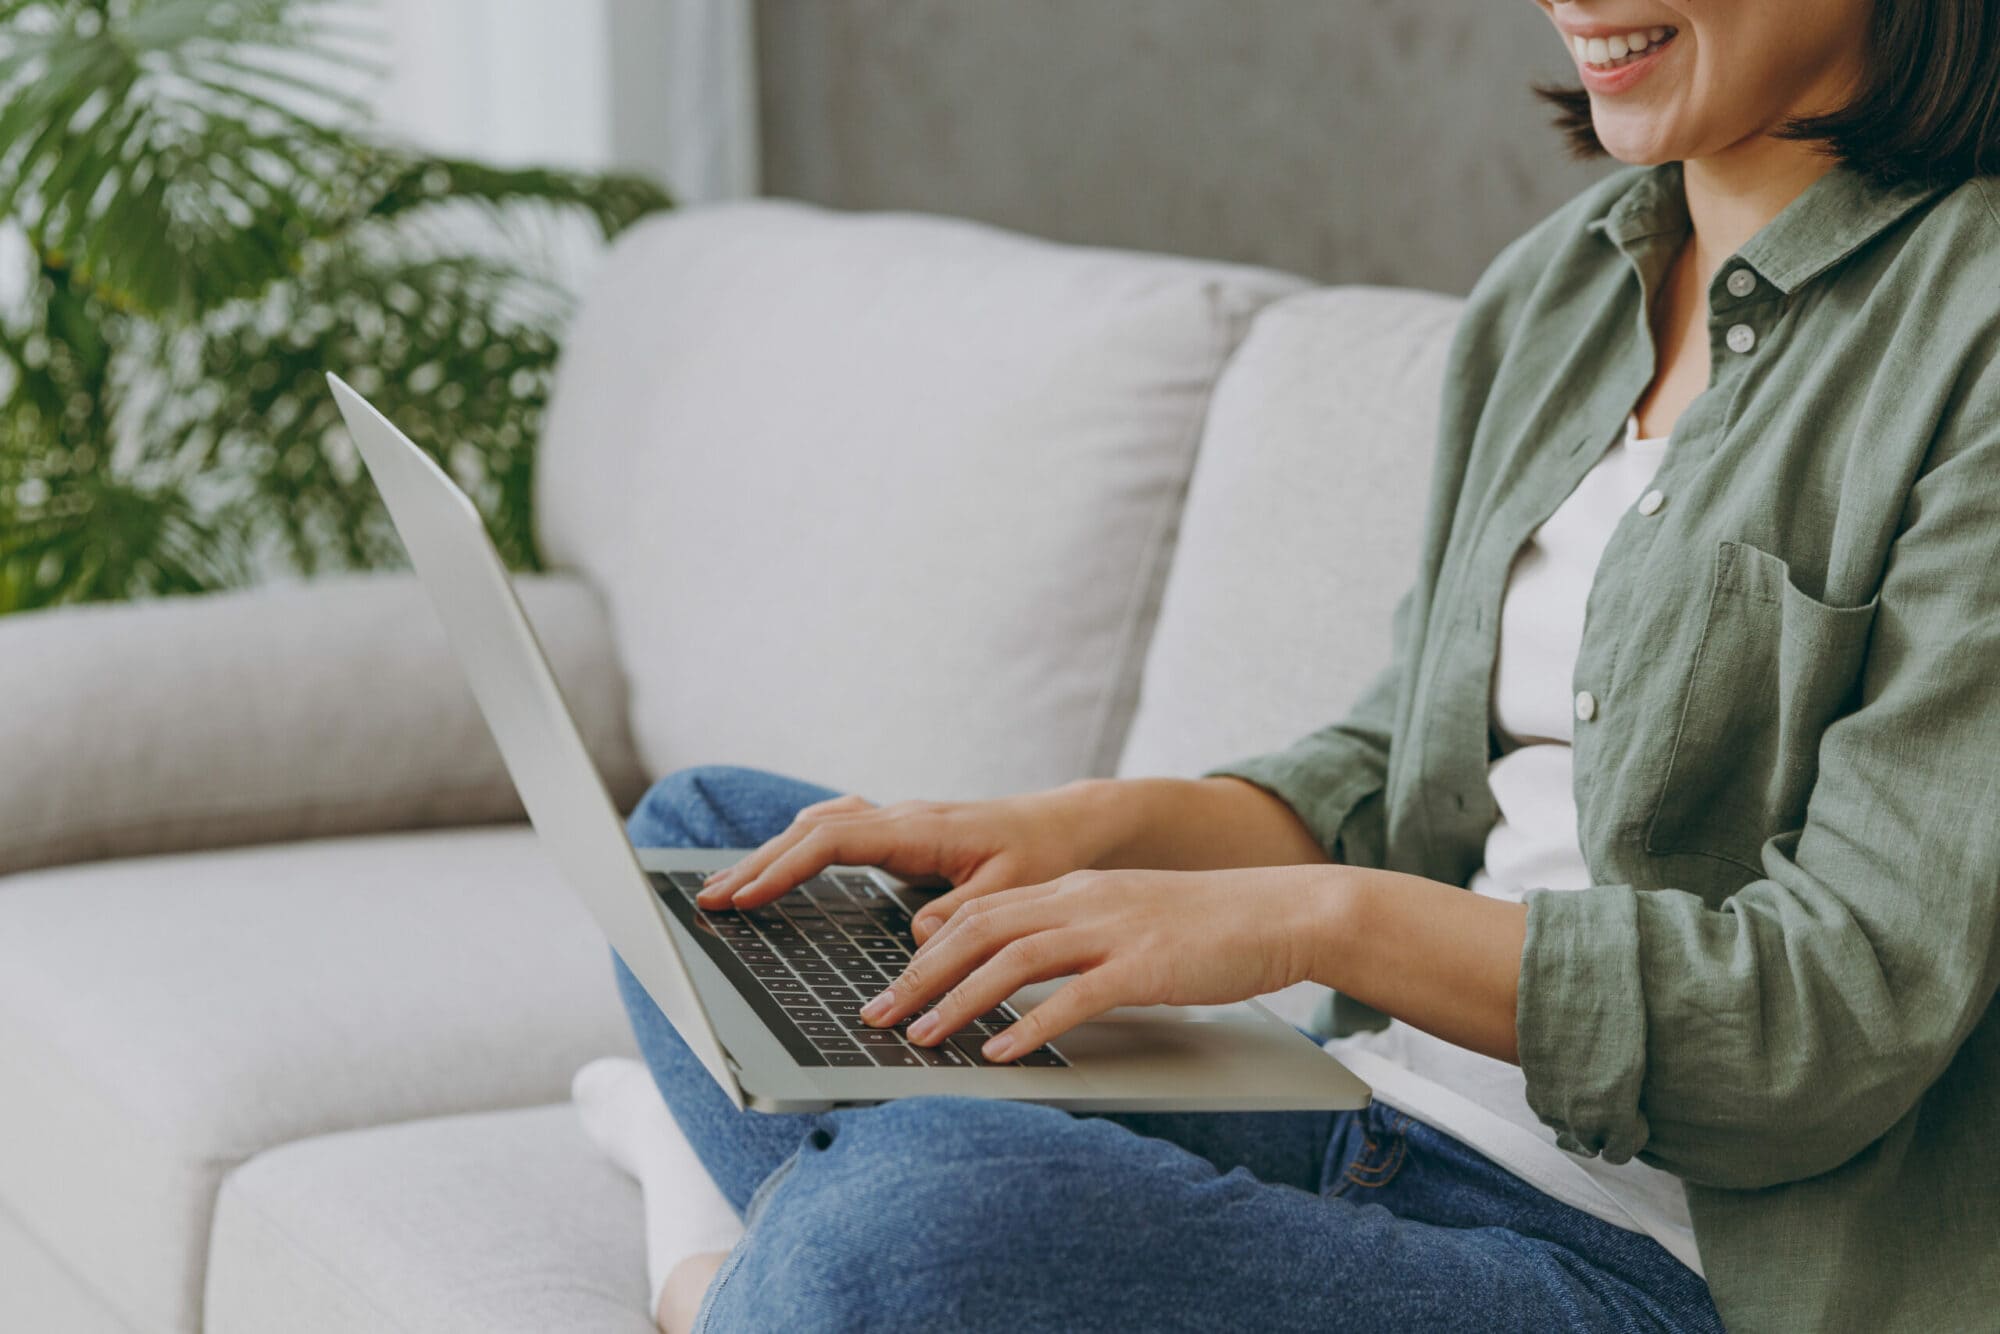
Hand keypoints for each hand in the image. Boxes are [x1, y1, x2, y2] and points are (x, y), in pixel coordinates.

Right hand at [694, 786, 1111, 940]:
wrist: (1068, 823)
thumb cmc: (1044, 854)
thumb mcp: (1014, 890)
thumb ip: (965, 915)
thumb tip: (919, 938)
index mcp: (920, 829)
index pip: (832, 841)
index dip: (784, 868)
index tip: (745, 896)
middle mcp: (901, 818)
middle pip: (810, 832)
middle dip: (757, 864)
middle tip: (709, 899)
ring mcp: (898, 821)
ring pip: (818, 827)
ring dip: (773, 855)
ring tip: (730, 888)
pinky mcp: (901, 832)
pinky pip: (837, 829)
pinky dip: (800, 846)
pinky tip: (783, 862)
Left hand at [860, 865, 1346, 1060]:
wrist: (1281, 912)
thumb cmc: (1205, 927)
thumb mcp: (1124, 920)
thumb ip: (1071, 941)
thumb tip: (1018, 982)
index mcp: (1072, 890)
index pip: (979, 913)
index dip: (925, 950)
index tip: (888, 987)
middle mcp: (1082, 902)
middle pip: (978, 931)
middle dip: (919, 976)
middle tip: (876, 1017)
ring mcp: (1113, 931)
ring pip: (1014, 960)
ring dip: (959, 1001)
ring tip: (922, 1038)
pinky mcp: (1146, 967)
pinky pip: (1075, 997)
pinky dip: (1032, 1025)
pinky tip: (1003, 1053)